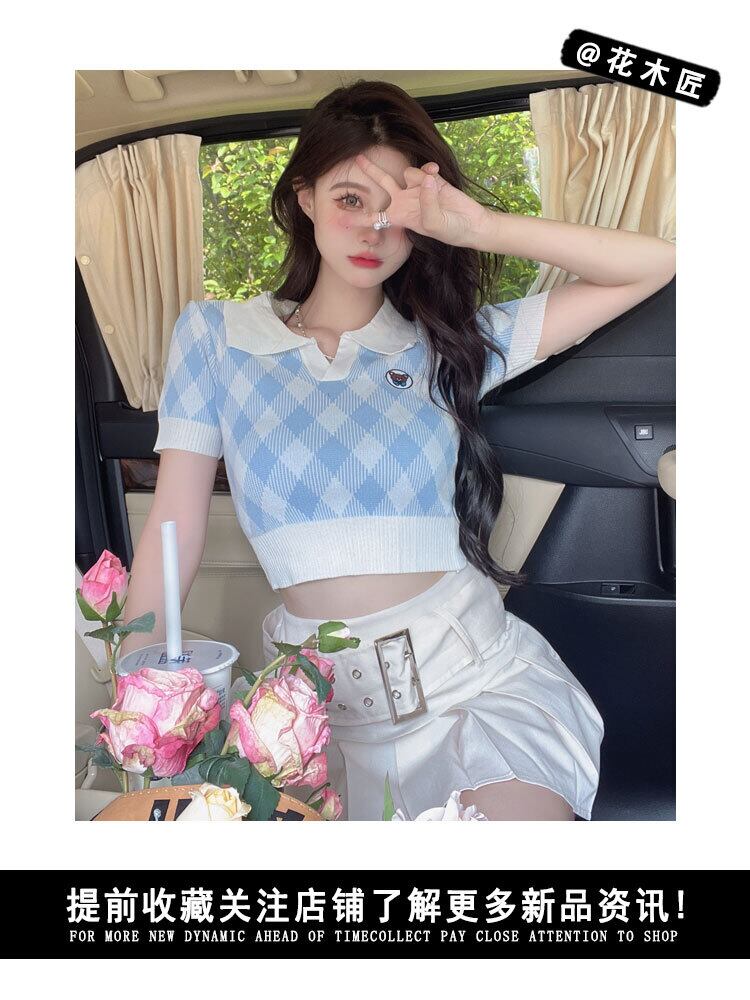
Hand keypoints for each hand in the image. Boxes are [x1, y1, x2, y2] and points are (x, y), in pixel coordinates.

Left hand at [353, 153, 489, 248]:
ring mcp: (417, 189)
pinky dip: (429, 170)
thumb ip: (427, 203)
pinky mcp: (432, 180)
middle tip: (357, 157)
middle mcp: (405, 201)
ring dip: (416, 175)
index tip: (340, 219)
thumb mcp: (436, 223)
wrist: (470, 223)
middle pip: (382, 183)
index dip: (358, 218)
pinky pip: (425, 169)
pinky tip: (437, 173)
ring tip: (431, 182)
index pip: (374, 217)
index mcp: (401, 216)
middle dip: (371, 170)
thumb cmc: (451, 230)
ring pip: (407, 173)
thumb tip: (424, 179)